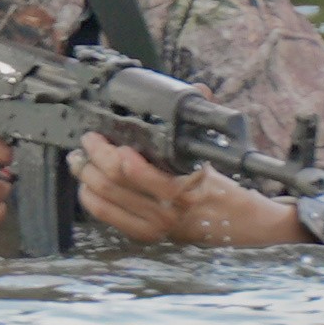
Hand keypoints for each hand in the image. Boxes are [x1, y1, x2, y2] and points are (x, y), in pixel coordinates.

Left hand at [73, 136, 307, 245]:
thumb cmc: (226, 188)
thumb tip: (199, 89)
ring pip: (103, 198)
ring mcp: (154, 225)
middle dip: (91, 157)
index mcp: (183, 188)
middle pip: (111, 181)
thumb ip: (201, 126)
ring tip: (80, 159)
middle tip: (87, 141)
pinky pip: (106, 216)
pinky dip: (91, 198)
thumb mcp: (213, 157)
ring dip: (85, 176)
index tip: (105, 134)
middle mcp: (166, 209)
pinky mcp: (146, 235)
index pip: (132, 170)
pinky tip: (88, 184)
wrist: (243, 226)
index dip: (110, 151)